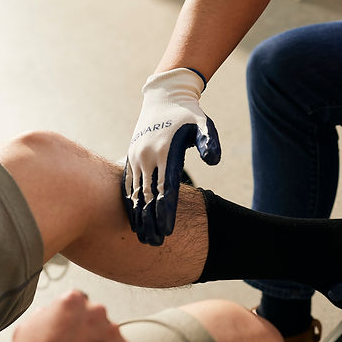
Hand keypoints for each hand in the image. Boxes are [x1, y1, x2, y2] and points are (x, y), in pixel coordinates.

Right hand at [11, 290, 132, 341]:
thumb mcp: (27, 327)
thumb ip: (46, 314)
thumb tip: (52, 314)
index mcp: (72, 299)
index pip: (76, 304)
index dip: (69, 321)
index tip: (63, 336)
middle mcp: (96, 310)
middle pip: (94, 317)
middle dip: (86, 330)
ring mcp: (113, 330)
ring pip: (107, 335)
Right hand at [123, 68, 220, 245]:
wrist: (163, 97)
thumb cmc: (189, 114)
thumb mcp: (204, 123)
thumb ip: (210, 142)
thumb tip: (214, 160)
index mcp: (166, 151)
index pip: (166, 189)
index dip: (166, 212)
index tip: (167, 232)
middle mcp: (148, 156)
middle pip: (149, 196)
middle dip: (151, 221)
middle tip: (154, 244)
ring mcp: (136, 156)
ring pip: (135, 192)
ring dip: (138, 216)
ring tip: (143, 238)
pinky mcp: (130, 156)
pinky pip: (127, 183)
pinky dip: (130, 202)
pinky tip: (132, 219)